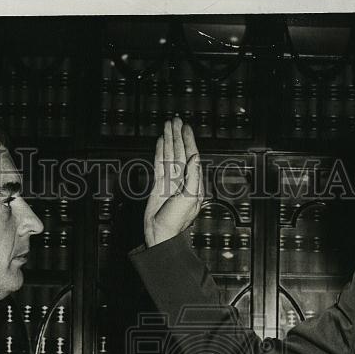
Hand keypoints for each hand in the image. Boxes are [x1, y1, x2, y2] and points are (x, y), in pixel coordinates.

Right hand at [144, 116, 203, 246]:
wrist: (161, 233)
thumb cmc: (177, 221)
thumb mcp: (190, 198)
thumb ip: (193, 176)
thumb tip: (196, 157)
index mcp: (194, 183)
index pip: (191, 156)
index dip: (188, 141)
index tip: (186, 128)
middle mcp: (183, 180)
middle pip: (180, 152)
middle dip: (178, 136)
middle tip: (176, 120)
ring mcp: (170, 181)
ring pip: (169, 155)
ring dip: (169, 140)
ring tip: (168, 125)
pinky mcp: (158, 184)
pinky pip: (159, 164)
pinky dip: (160, 152)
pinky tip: (161, 142)